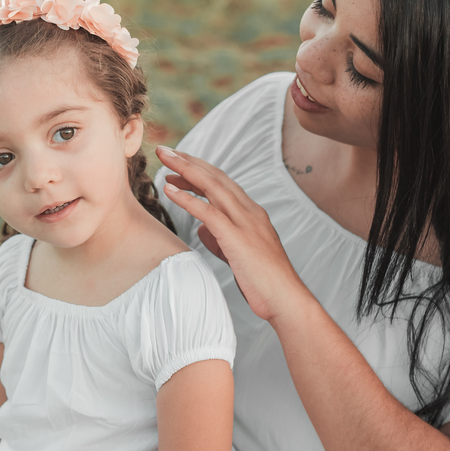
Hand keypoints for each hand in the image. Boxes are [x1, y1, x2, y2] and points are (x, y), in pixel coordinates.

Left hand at [156, 145, 309, 322]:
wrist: (286, 299)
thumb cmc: (264, 281)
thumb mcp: (240, 253)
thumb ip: (222, 237)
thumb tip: (203, 229)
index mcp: (252, 213)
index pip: (223, 183)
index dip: (200, 170)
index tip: (178, 164)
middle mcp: (249, 212)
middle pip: (216, 177)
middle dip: (190, 161)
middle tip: (167, 151)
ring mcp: (245, 223)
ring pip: (212, 187)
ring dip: (185, 170)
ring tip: (164, 159)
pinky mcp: (237, 238)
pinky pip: (208, 212)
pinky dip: (187, 199)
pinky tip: (169, 190)